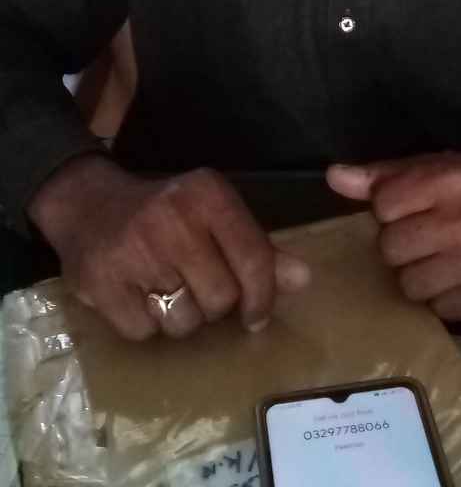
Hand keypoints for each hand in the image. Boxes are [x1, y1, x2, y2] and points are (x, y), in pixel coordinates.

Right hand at [28, 156, 309, 340]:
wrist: (89, 205)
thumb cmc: (165, 213)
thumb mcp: (213, 215)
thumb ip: (257, 247)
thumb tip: (303, 280)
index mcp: (208, 195)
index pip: (253, 258)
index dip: (263, 296)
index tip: (257, 316)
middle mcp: (172, 219)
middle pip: (220, 298)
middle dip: (215, 305)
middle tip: (198, 286)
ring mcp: (134, 251)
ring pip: (185, 322)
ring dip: (181, 317)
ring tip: (166, 288)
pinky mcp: (101, 282)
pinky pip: (145, 332)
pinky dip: (146, 324)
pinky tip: (138, 294)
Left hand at [327, 152, 460, 320]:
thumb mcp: (436, 167)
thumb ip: (383, 175)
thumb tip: (333, 177)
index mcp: (451, 180)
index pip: (383, 205)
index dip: (390, 209)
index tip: (409, 209)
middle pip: (391, 249)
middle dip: (401, 245)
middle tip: (425, 237)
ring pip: (410, 285)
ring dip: (419, 275)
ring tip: (441, 259)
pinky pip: (439, 310)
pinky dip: (444, 298)